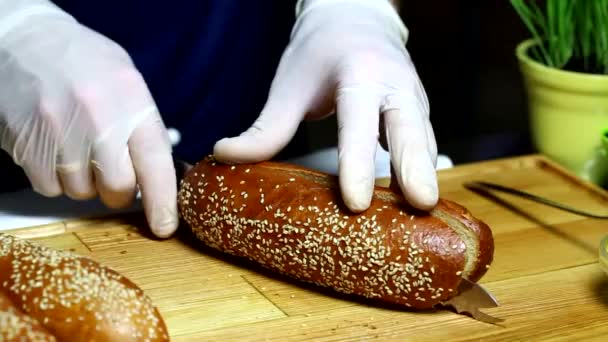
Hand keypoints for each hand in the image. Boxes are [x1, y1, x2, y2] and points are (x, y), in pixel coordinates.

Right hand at [0, 2, 177, 236]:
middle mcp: (98, 118)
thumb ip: (145, 126)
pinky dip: (55, 178)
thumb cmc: (85, 63)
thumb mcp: (127, 81)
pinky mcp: (27, 144)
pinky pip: (49, 187)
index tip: (164, 226)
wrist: (25, 40)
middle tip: (112, 172)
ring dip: (84, 181)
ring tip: (77, 146)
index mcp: (132, 100)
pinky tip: (54, 147)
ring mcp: (59, 132)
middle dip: (118, 191)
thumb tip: (160, 176)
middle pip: (118, 187)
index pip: (156, 163)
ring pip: (81, 191)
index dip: (162, 201)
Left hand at [214, 0, 437, 211]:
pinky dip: (422, 171)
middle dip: (417, 169)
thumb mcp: (290, 86)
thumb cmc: (319, 52)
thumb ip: (267, 127)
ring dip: (423, 176)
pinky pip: (425, 144)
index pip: (358, 124)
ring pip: (425, 140)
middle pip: (411, 130)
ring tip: (420, 217)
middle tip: (421, 205)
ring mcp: (414, 98)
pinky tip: (412, 202)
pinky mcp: (419, 112)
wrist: (354, 19)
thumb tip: (226, 155)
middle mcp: (394, 85)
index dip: (357, 164)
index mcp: (359, 75)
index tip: (356, 202)